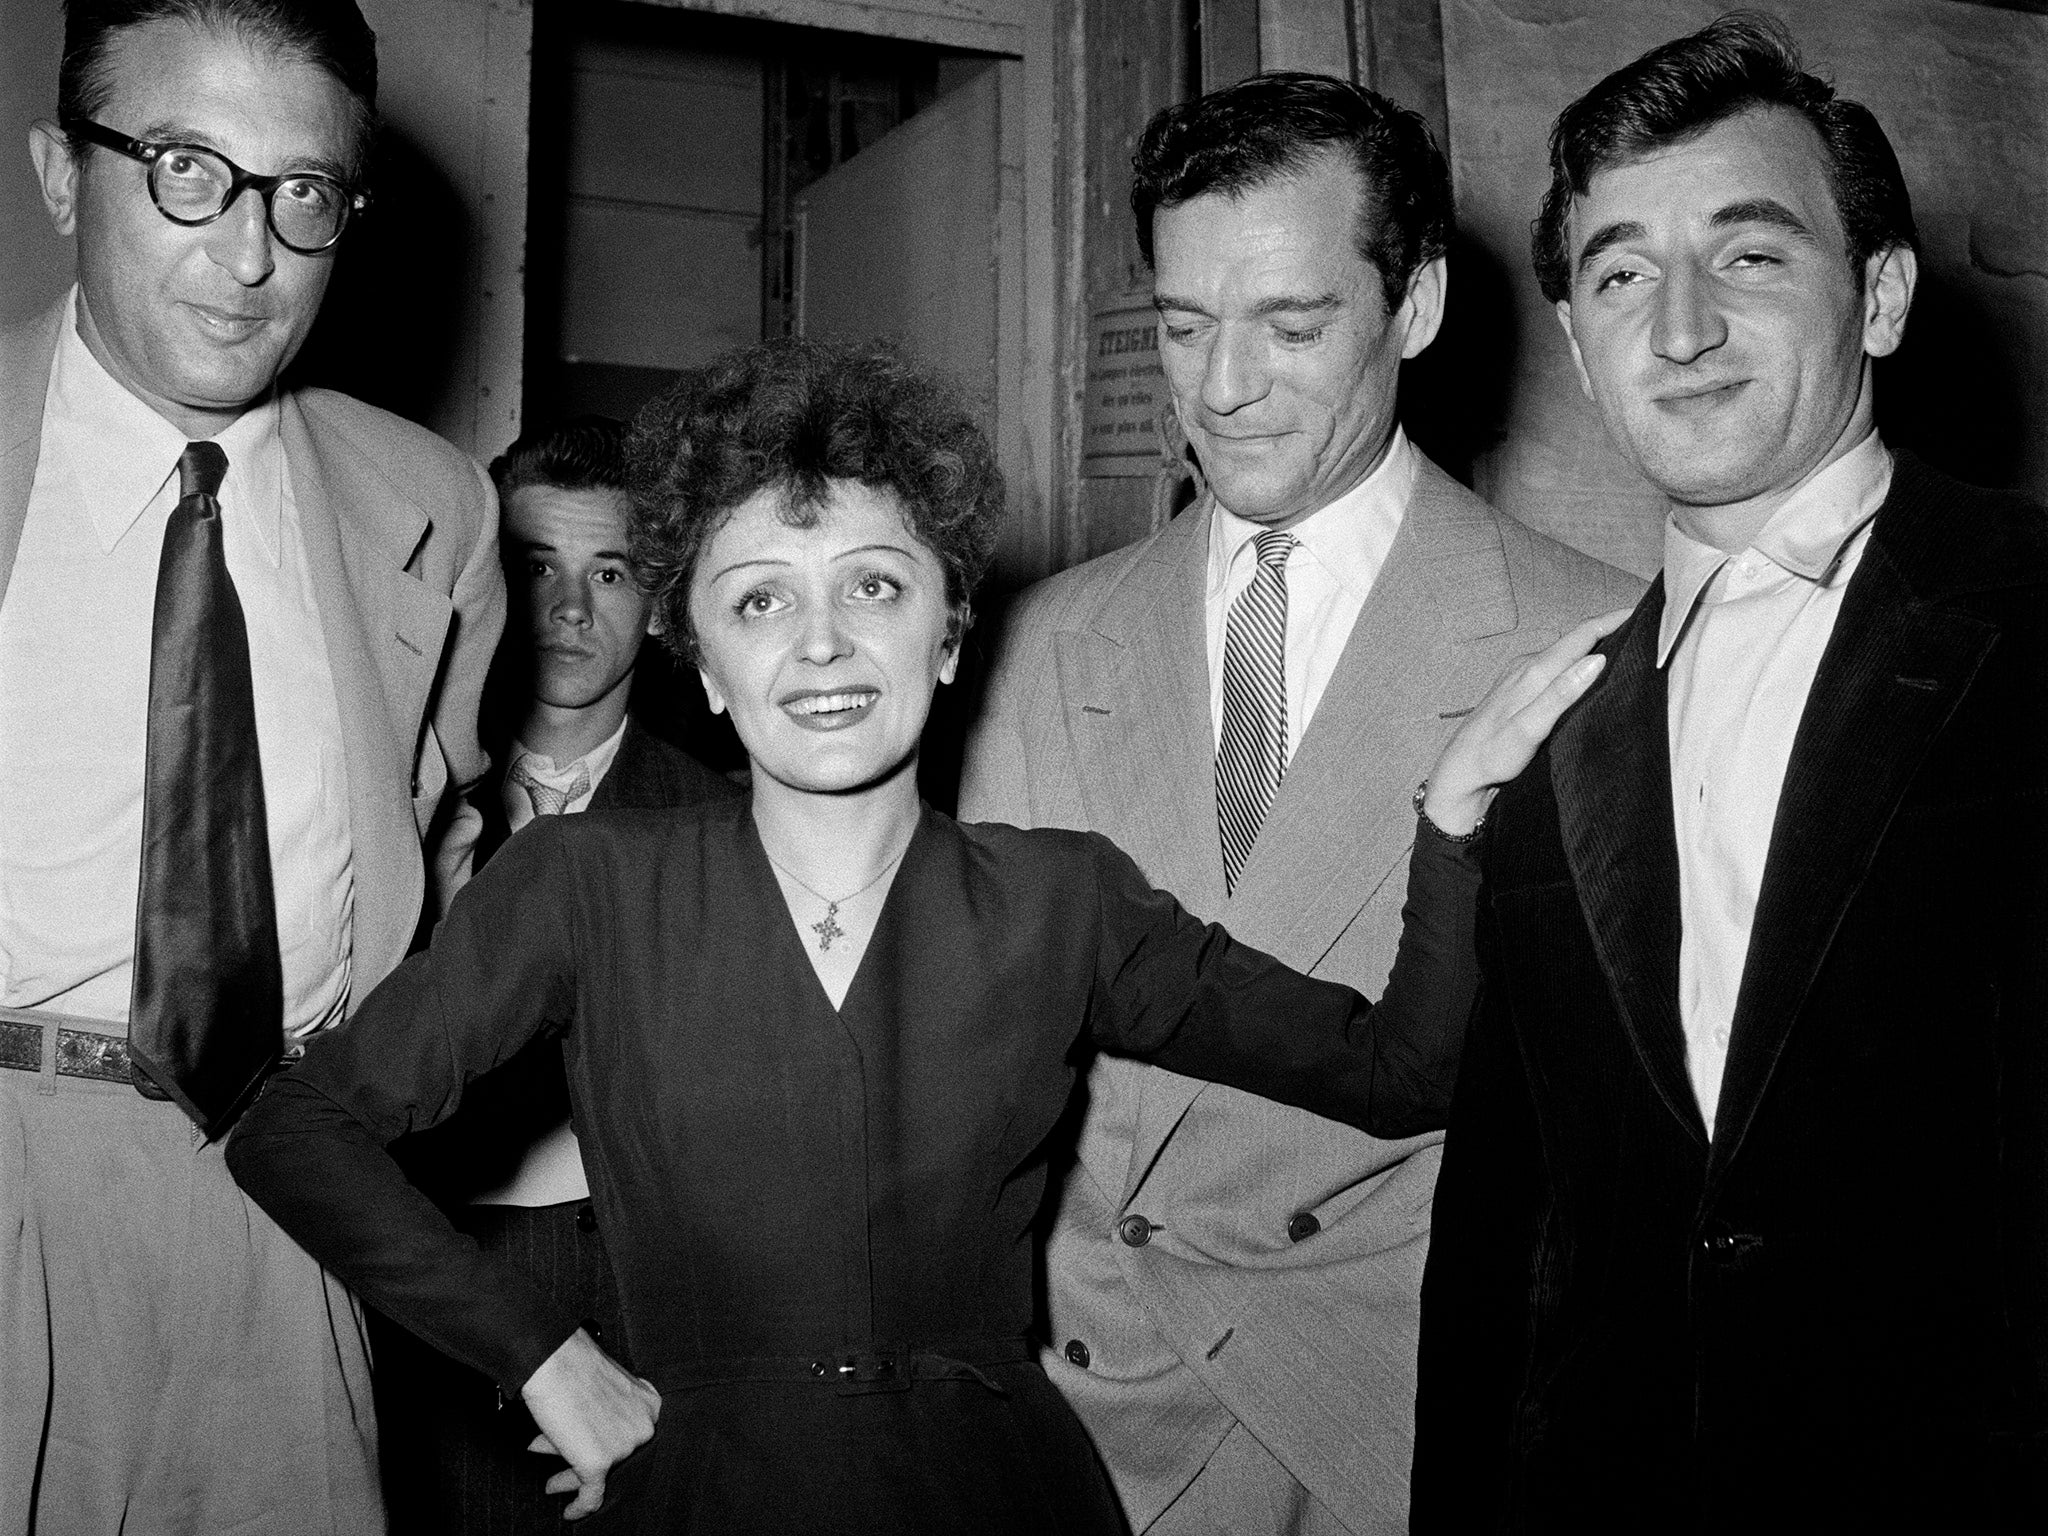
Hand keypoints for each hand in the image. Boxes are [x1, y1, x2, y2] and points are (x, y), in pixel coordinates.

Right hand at [522, 1327, 661, 1519]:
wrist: (554, 1359)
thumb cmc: (572, 1363)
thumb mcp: (604, 1386)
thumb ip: (608, 1409)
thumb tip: (588, 1432)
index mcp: (648, 1404)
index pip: (627, 1435)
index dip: (602, 1441)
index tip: (590, 1449)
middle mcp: (643, 1426)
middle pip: (613, 1454)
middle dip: (582, 1458)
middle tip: (564, 1464)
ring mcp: (623, 1446)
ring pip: (599, 1474)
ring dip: (571, 1478)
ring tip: (553, 1483)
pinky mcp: (600, 1462)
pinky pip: (592, 1496)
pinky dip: (580, 1507)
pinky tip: (570, 1512)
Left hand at [1423, 607, 1633, 834]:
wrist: (1460, 772)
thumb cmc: (1493, 755)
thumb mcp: (1530, 728)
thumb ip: (1562, 694)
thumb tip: (1596, 660)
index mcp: (1534, 671)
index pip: (1582, 635)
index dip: (1613, 620)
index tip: (1643, 613)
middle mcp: (1527, 666)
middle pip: (1575, 640)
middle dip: (1608, 630)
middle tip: (1642, 629)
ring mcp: (1520, 676)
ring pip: (1564, 653)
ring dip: (1591, 646)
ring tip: (1621, 646)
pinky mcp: (1518, 689)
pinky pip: (1553, 666)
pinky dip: (1574, 662)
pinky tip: (1584, 672)